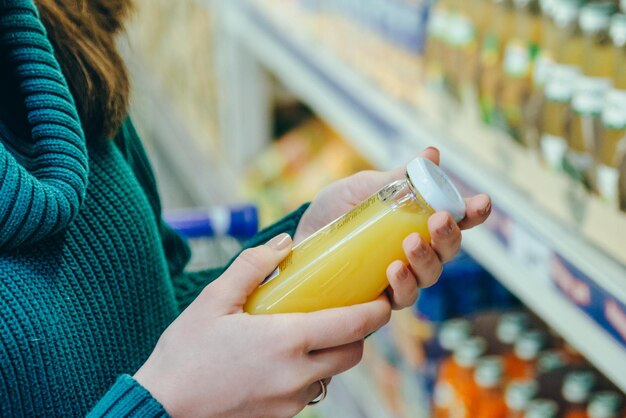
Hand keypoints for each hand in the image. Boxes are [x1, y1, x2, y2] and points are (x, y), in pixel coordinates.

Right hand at [135, 234, 390, 417]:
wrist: (162, 408)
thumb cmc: (185, 352)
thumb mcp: (214, 299)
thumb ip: (253, 265)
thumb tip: (285, 242)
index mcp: (286, 341)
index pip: (353, 325)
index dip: (376, 311)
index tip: (382, 297)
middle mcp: (297, 375)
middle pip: (353, 353)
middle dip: (358, 332)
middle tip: (346, 310)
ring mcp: (290, 401)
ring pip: (333, 374)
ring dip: (334, 352)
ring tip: (313, 331)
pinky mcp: (280, 417)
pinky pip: (311, 391)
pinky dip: (311, 372)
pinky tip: (286, 357)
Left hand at [294, 147, 490, 309]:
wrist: (299, 236)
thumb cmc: (335, 211)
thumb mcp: (363, 189)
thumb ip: (396, 178)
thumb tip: (432, 154)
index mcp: (417, 221)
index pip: (455, 218)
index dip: (472, 212)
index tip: (482, 203)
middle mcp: (415, 251)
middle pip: (447, 250)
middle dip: (449, 236)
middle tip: (438, 220)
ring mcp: (400, 276)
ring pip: (429, 275)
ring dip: (426, 260)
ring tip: (411, 243)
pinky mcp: (379, 298)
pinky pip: (402, 297)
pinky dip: (403, 284)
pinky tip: (394, 269)